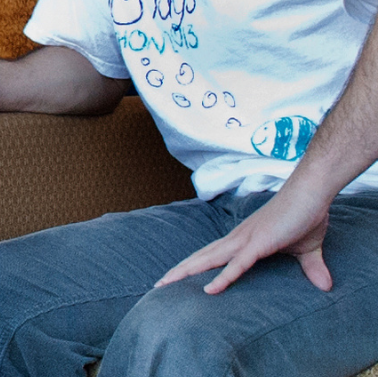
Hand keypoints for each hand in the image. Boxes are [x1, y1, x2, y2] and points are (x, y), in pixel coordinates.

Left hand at [155, 188, 333, 293]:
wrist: (313, 192)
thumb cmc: (306, 215)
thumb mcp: (306, 249)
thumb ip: (310, 267)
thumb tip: (325, 285)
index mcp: (242, 239)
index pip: (211, 255)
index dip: (192, 266)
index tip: (174, 278)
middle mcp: (237, 238)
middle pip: (202, 257)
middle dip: (179, 271)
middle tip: (157, 285)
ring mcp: (246, 240)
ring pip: (210, 260)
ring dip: (188, 273)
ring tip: (166, 286)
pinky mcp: (260, 243)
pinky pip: (238, 264)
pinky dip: (223, 277)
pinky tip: (209, 290)